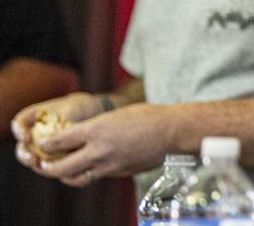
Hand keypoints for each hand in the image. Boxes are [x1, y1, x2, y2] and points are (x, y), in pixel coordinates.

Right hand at [11, 91, 107, 169]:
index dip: (19, 132)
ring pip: (33, 160)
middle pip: (22, 147)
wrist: (89, 115)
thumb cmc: (79, 109)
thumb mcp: (73, 110)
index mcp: (32, 118)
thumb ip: (64, 119)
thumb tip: (59, 134)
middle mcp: (31, 135)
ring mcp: (39, 148)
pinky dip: (52, 170)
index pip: (19, 124)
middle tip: (32, 160)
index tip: (27, 138)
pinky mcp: (51, 159)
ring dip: (37, 166)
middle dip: (25, 155)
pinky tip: (61, 172)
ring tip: (44, 169)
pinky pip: (47, 166)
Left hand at [15, 102, 172, 186]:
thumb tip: (77, 136)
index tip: (41, 144)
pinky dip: (86, 175)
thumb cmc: (147, 117)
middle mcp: (99, 150)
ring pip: (76, 178)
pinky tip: (87, 169)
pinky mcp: (118, 174)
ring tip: (61, 171)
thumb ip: (95, 128)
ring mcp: (109, 165)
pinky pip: (96, 177)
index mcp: (96, 129)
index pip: (59, 141)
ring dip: (65, 176)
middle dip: (47, 168)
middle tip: (43, 164)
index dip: (45, 145)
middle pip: (61, 167)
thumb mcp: (115, 115)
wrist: (171, 131)